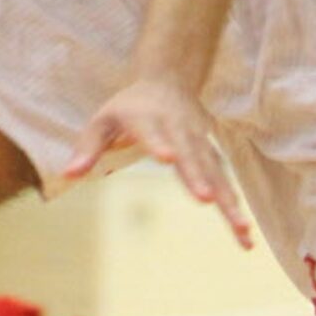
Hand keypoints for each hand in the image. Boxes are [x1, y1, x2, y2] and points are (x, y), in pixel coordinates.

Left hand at [63, 78, 253, 249]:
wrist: (168, 80)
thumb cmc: (129, 106)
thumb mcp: (103, 119)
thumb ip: (88, 147)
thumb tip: (69, 175)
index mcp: (149, 119)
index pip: (154, 131)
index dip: (160, 143)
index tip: (166, 157)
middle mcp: (180, 131)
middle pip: (192, 155)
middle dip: (199, 177)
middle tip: (207, 200)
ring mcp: (200, 143)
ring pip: (217, 173)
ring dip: (230, 201)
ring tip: (242, 230)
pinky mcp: (212, 155)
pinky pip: (226, 183)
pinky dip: (236, 208)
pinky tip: (245, 235)